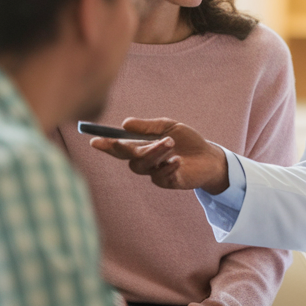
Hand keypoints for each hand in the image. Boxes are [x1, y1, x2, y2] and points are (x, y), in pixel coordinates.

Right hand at [89, 118, 228, 193]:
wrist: (210, 156)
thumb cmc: (189, 141)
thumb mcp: (169, 127)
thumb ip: (148, 127)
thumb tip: (124, 124)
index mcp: (143, 146)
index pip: (120, 147)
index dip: (107, 145)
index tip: (95, 140)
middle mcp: (146, 161)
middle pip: (128, 157)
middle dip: (125, 148)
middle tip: (122, 141)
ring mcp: (155, 173)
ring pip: (143, 166)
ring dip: (154, 153)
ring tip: (169, 142)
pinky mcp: (168, 182)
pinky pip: (160, 176)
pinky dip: (168, 167)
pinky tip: (178, 160)